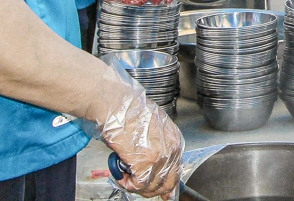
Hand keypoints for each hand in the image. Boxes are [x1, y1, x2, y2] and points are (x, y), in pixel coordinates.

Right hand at [92, 65, 183, 197]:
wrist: (118, 104)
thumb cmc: (128, 112)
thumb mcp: (150, 129)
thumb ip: (155, 147)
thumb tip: (150, 165)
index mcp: (175, 140)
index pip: (175, 171)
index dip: (163, 184)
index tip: (156, 190)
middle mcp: (172, 149)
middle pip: (167, 183)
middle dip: (150, 189)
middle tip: (134, 185)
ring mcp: (160, 157)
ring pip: (151, 186)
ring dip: (135, 186)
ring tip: (124, 175)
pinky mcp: (146, 162)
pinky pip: (138, 184)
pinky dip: (128, 184)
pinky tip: (121, 175)